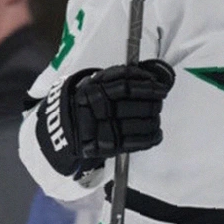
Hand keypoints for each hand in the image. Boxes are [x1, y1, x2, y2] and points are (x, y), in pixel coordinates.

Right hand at [36, 59, 174, 176]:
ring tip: (157, 115)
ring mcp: (103, 128)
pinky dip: (151, 138)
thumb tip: (149, 77)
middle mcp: (98, 108)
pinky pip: (135, 142)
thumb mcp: (93, 84)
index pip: (126, 84)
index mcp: (94, 88)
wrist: (63, 129)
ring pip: (138, 123)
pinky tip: (157, 133)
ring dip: (154, 119)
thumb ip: (116, 79)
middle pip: (135, 104)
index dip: (147, 85)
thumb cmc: (86, 103)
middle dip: (153, 103)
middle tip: (160, 101)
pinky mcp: (108, 146)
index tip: (160, 87)